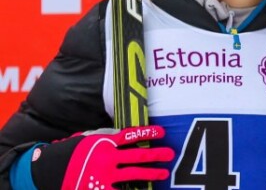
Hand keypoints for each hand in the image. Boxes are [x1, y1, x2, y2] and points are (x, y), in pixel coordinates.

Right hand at [30, 125, 174, 189]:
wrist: (44, 171)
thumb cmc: (69, 154)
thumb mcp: (87, 140)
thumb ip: (107, 139)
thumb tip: (127, 137)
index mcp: (103, 142)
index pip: (131, 135)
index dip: (148, 133)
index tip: (162, 132)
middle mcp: (106, 157)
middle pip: (138, 155)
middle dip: (156, 154)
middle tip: (170, 154)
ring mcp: (103, 175)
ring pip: (134, 174)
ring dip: (151, 173)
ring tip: (163, 173)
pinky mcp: (98, 189)